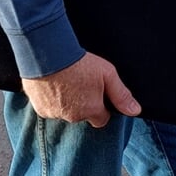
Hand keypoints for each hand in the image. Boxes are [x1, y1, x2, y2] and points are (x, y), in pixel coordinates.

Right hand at [21, 51, 141, 126]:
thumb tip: (135, 111)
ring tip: (67, 82)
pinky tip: (53, 85)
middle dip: (83, 104)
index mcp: (91, 111)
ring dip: (67, 103)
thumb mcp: (108, 75)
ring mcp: (55, 114)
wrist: (47, 55)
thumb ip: (121, 95)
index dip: (101, 108)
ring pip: (65, 112)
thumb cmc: (79, 63)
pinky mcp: (40, 109)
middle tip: (80, 84)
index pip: (101, 119)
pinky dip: (52, 100)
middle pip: (82, 116)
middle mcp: (73, 117)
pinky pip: (49, 108)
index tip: (98, 94)